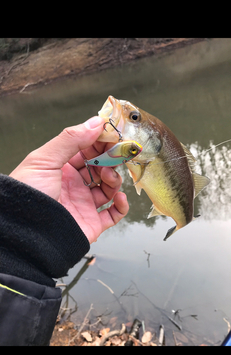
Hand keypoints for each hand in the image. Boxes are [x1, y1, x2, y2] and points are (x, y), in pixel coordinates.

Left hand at [10, 116, 128, 243]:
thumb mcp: (44, 159)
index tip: (113, 134)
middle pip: (100, 168)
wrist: (25, 232)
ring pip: (109, 188)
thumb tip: (96, 122)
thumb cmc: (27, 193)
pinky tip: (118, 197)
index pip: (86, 150)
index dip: (99, 142)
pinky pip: (113, 214)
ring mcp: (83, 204)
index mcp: (60, 168)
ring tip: (110, 177)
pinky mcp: (91, 223)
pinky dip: (121, 205)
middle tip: (117, 153)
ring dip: (115, 179)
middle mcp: (73, 185)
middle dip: (110, 159)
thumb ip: (71, 139)